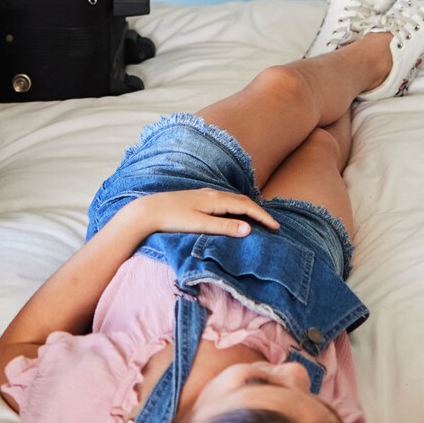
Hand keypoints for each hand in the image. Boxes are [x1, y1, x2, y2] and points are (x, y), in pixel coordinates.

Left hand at [123, 189, 277, 238]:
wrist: (147, 211)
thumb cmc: (172, 219)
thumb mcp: (200, 225)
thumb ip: (224, 227)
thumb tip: (249, 229)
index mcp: (216, 199)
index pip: (247, 206)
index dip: (263, 216)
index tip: (276, 227)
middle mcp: (213, 193)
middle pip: (243, 200)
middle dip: (259, 212)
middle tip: (272, 225)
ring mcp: (205, 195)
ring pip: (234, 200)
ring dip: (248, 209)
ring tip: (258, 220)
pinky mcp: (198, 199)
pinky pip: (225, 202)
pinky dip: (236, 208)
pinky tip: (234, 215)